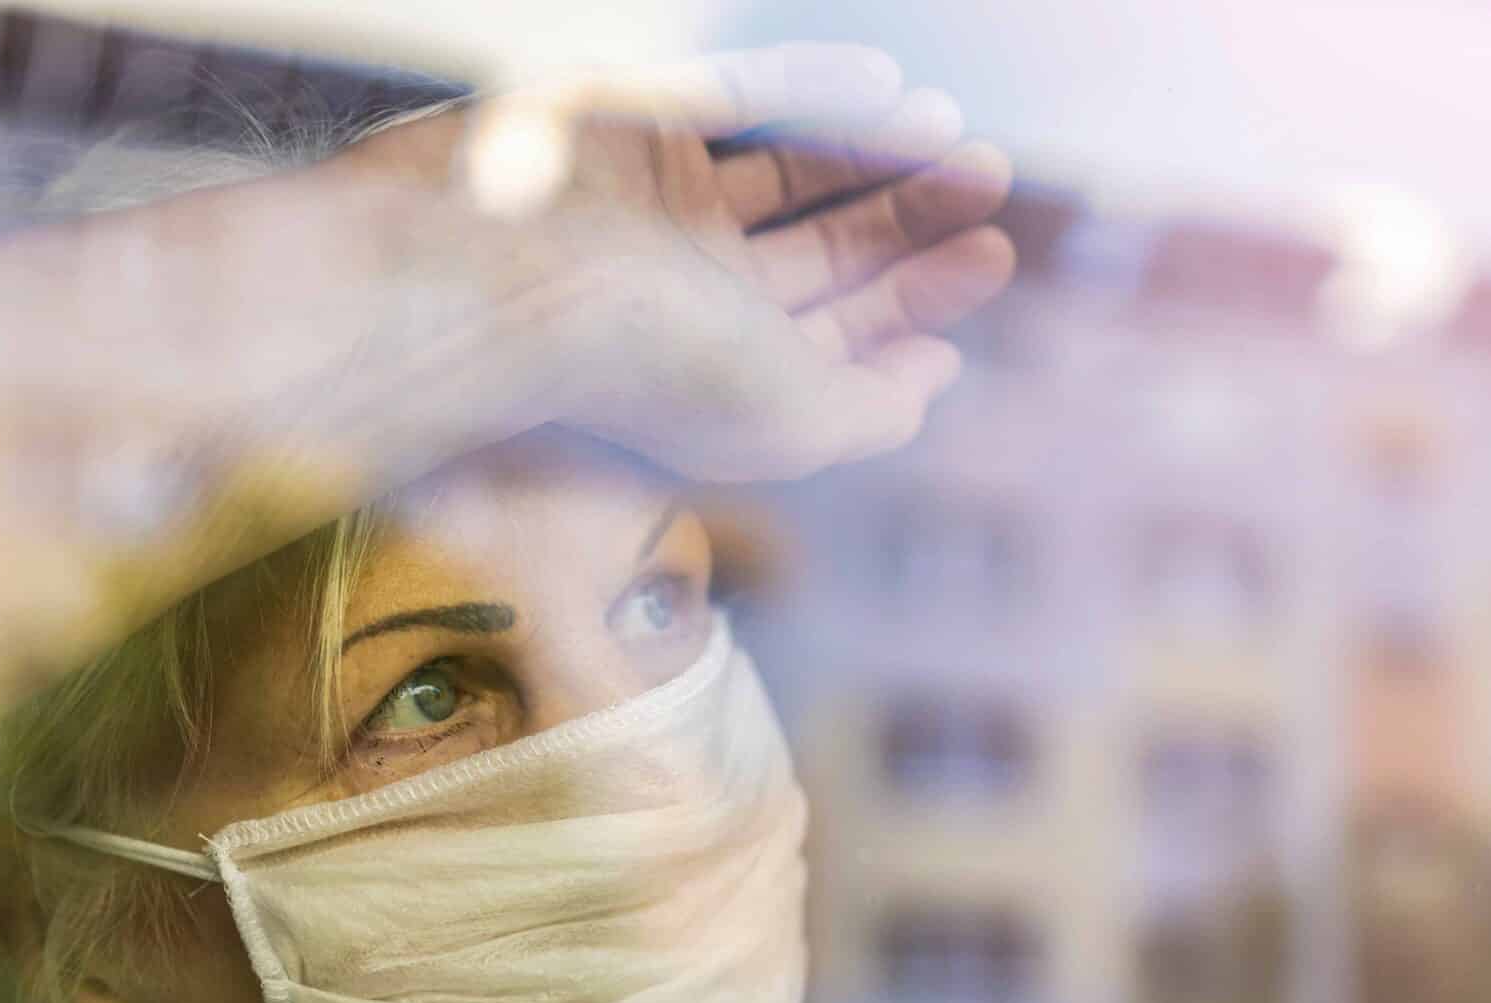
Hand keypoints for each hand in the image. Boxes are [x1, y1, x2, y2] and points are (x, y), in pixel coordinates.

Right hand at [359, 45, 1017, 480]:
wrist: (498, 281)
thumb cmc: (640, 372)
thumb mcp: (792, 423)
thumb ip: (870, 409)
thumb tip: (932, 378)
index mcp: (714, 376)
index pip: (834, 338)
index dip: (919, 301)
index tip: (993, 259)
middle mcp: (685, 298)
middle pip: (822, 256)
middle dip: (911, 225)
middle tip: (993, 185)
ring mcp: (654, 209)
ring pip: (789, 175)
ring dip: (877, 158)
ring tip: (962, 142)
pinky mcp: (630, 128)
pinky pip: (734, 98)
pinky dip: (811, 91)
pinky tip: (888, 91)